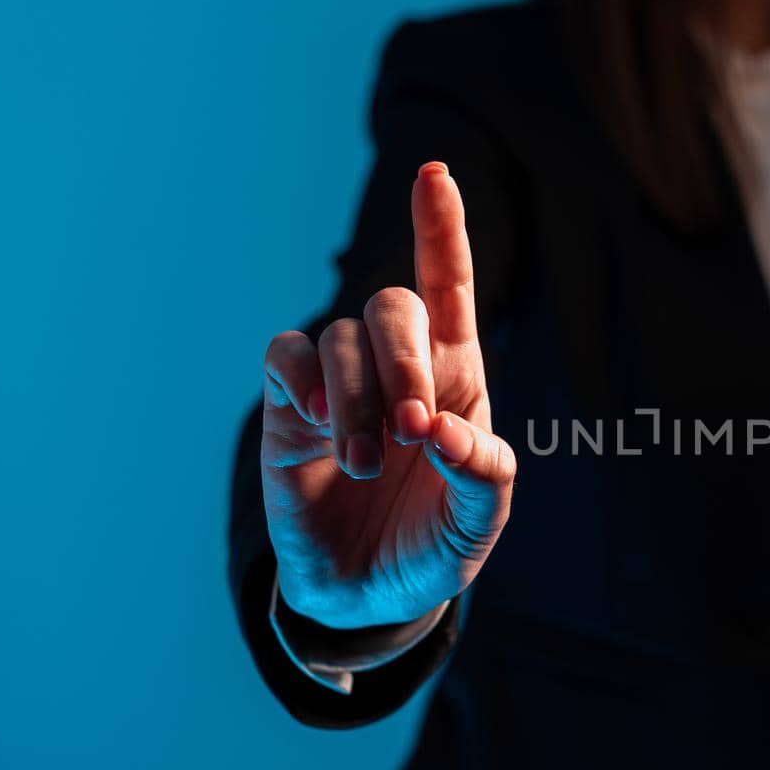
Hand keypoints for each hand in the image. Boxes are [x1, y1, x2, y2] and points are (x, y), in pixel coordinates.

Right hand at [259, 162, 515, 628]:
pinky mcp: (291, 407)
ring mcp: (341, 383)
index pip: (451, 288)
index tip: (434, 174)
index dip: (441, 230)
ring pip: (341, 337)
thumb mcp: (480, 522)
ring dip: (358, 401)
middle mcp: (398, 367)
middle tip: (412, 430)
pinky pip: (287, 356)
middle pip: (395, 305)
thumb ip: (482, 472)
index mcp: (458, 378)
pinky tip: (319, 424)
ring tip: (367, 465)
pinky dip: (305, 380)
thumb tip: (439, 427)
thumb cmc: (434, 544)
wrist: (368, 596)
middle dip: (406, 362)